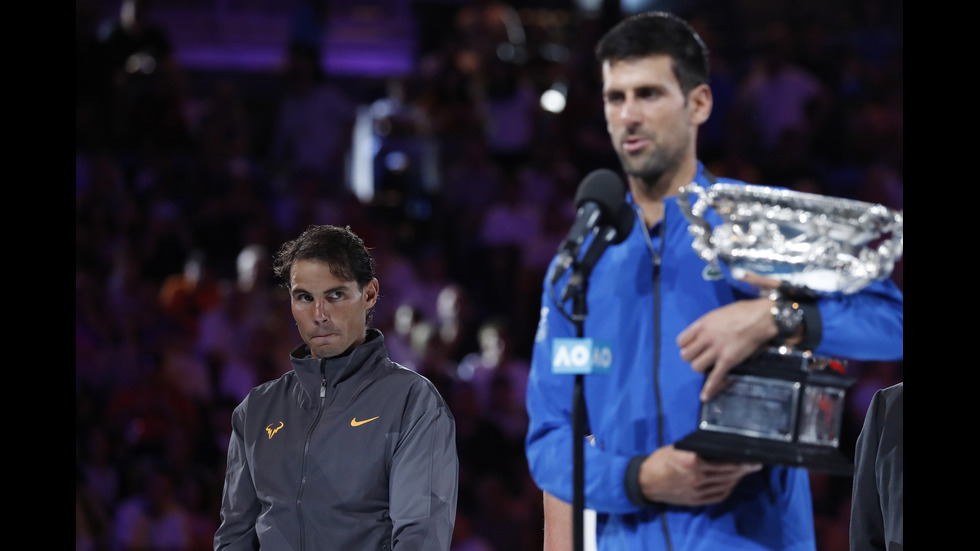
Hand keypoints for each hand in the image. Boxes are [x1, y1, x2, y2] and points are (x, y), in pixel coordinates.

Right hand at [638, 445, 761, 505]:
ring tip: (744, 472)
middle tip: (755, 464)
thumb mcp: (677, 448)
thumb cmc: (660, 461)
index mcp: (692, 461)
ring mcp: (697, 491)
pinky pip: (718, 496)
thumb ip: (697, 449)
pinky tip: (731, 482)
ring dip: (737, 479)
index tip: (751, 457)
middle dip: (743, 469)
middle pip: (727, 473)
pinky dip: (727, 489)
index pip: (722, 460)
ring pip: (725, 485)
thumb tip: (716, 446)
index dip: (739, 460)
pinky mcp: (696, 501)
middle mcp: (697, 477)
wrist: (646, 482)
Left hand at [677, 298, 775, 400]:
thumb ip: (708, 325)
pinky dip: (709, 388)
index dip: (685, 346)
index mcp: (702, 324)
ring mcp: (717, 350)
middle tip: (700, 357)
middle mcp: (706, 337)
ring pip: (696, 367)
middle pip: (686, 356)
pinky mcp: (728, 360)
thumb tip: (703, 332)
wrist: (762, 318)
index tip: (692, 347)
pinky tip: (705, 396)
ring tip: (708, 366)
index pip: (681, 341)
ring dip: (701, 368)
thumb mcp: (718, 314)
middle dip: (692, 358)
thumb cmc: (743, 312)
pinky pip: (715, 377)